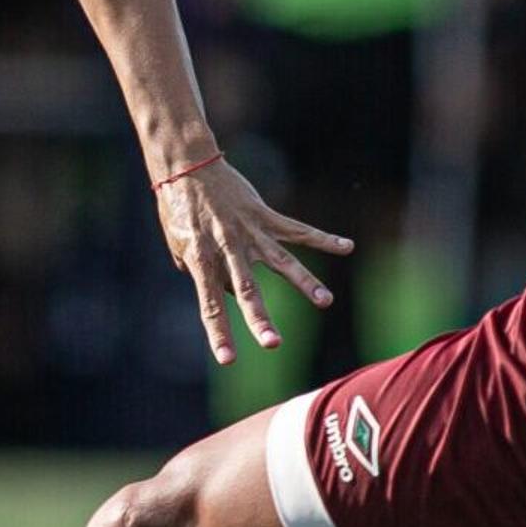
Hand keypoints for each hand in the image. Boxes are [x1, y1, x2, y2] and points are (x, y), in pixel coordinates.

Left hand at [153, 159, 353, 363]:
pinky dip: (323, 239)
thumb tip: (226, 293)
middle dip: (260, 318)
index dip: (219, 333)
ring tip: (326, 301)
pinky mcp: (264, 216)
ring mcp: (249, 232)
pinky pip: (297, 230)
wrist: (187, 167)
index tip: (228, 359)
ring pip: (282, 261)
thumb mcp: (179, 246)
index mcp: (202, 260)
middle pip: (247, 289)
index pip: (211, 305)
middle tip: (274, 343)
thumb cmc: (178, 211)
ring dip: (305, 283)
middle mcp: (227, 249)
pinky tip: (347, 247)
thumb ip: (201, 273)